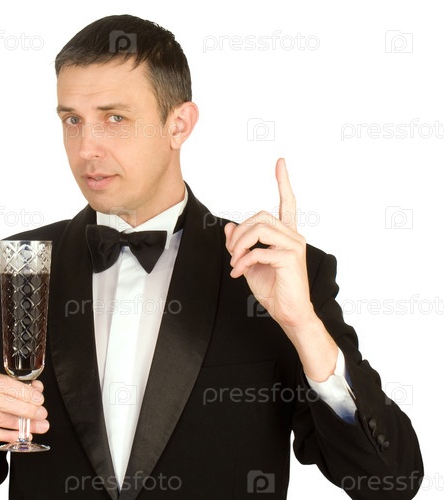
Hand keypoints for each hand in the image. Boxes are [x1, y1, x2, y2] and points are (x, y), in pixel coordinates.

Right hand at [0, 366, 48, 464]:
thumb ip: (15, 388)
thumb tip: (37, 389)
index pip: (1, 382)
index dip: (23, 391)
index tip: (39, 398)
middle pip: (0, 400)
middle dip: (25, 408)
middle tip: (42, 414)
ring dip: (20, 424)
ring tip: (38, 426)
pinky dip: (8, 435)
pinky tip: (20, 435)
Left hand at [224, 158, 313, 327]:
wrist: (288, 313)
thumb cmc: (273, 289)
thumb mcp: (249, 263)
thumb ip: (240, 244)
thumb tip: (228, 227)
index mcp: (286, 235)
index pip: (288, 203)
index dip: (283, 182)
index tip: (280, 162)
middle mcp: (293, 236)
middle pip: (260, 217)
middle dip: (239, 233)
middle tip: (232, 254)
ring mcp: (294, 246)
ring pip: (259, 229)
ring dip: (239, 245)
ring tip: (235, 262)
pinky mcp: (290, 258)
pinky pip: (258, 251)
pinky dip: (242, 261)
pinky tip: (238, 273)